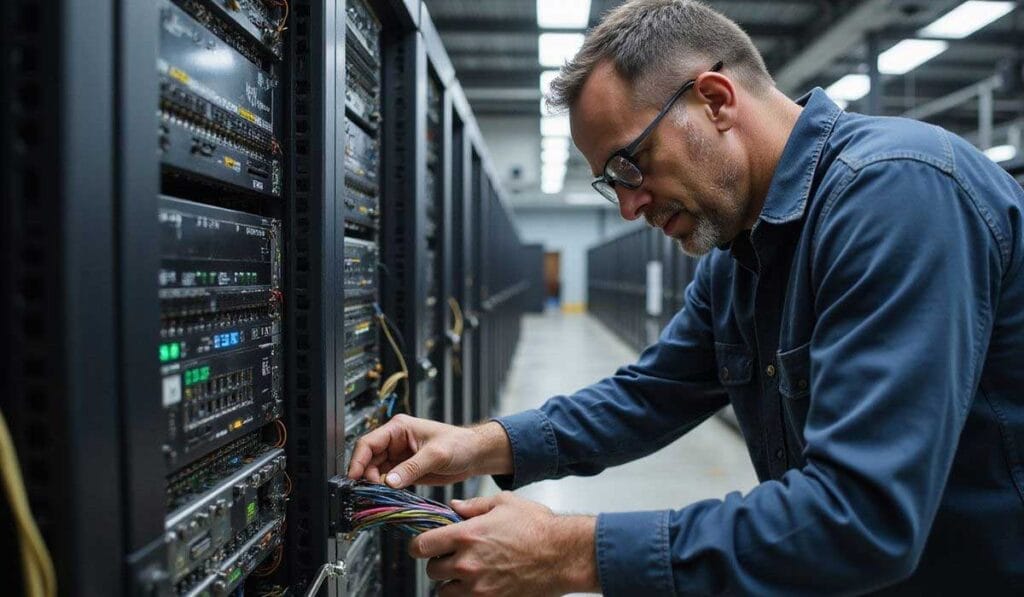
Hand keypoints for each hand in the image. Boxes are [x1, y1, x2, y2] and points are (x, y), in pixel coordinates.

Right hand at [346, 415, 511, 487]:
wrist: (474, 455)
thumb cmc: (460, 444)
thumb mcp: (437, 454)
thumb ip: (412, 467)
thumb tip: (390, 481)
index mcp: (399, 428)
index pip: (368, 443)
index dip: (358, 460)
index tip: (355, 478)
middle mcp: (395, 441)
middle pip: (368, 458)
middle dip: (365, 475)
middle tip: (368, 492)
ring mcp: (398, 456)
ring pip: (375, 471)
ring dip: (373, 484)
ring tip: (376, 497)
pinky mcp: (404, 470)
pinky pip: (387, 480)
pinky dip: (383, 489)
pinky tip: (385, 497)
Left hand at [410, 492, 598, 595]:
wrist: (562, 554)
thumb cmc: (537, 527)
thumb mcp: (504, 503)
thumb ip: (473, 505)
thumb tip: (454, 507)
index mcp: (466, 535)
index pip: (421, 546)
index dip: (419, 545)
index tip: (424, 544)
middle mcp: (467, 563)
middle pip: (431, 570)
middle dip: (438, 561)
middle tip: (452, 554)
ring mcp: (477, 586)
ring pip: (444, 590)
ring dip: (450, 581)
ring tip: (466, 570)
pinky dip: (466, 594)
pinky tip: (479, 582)